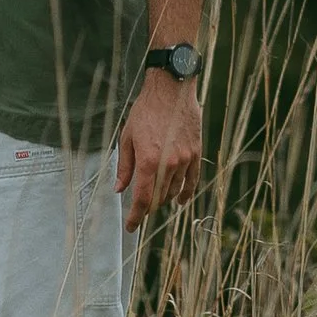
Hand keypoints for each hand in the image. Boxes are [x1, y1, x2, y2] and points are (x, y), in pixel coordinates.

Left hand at [115, 71, 201, 225]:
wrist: (171, 89)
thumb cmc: (145, 110)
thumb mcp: (127, 136)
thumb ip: (124, 166)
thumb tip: (120, 189)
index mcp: (148, 160)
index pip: (143, 199)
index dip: (136, 216)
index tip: (131, 227)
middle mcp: (168, 164)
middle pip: (159, 198)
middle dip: (148, 206)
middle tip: (140, 207)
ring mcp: (184, 160)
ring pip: (174, 191)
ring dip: (164, 198)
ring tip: (156, 199)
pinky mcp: (195, 153)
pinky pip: (192, 181)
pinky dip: (186, 193)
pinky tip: (180, 200)